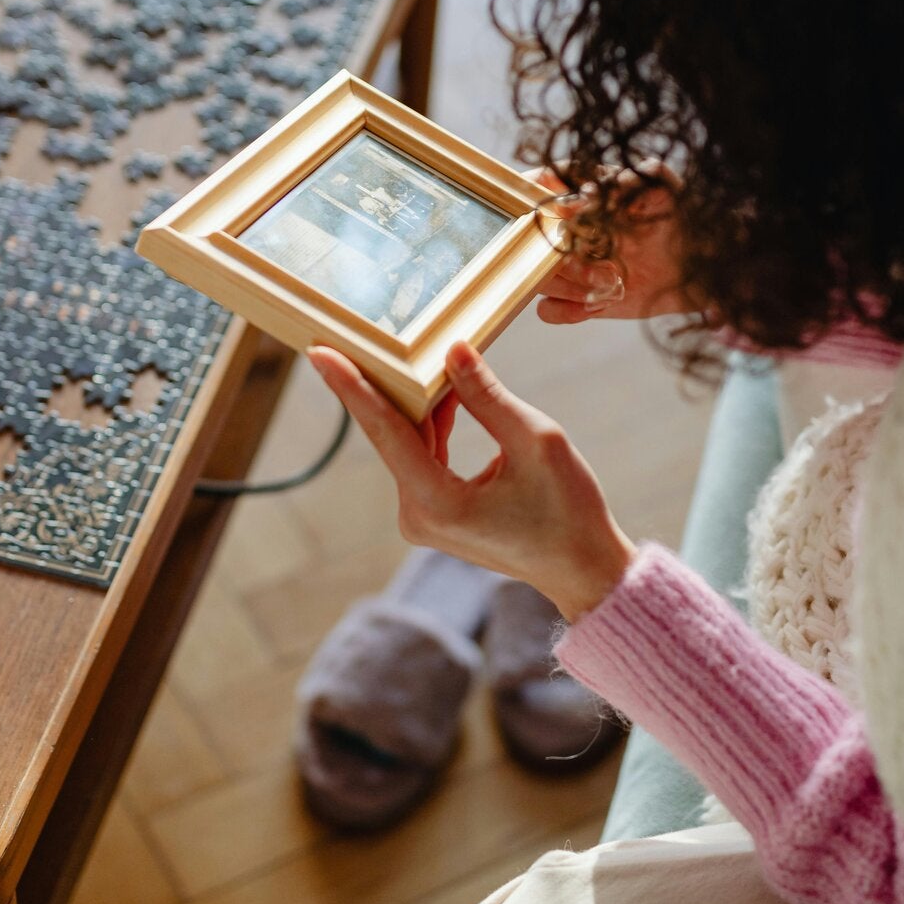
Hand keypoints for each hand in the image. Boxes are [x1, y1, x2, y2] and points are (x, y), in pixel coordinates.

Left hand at [309, 341, 635, 621]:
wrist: (582, 568)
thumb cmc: (568, 511)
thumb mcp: (537, 441)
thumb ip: (488, 396)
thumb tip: (452, 351)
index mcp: (438, 502)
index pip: (385, 431)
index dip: (352, 387)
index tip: (320, 354)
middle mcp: (419, 514)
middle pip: (390, 434)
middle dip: (379, 383)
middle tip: (352, 334)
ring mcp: (424, 517)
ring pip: (407, 443)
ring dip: (414, 401)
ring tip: (405, 353)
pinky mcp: (435, 513)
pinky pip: (423, 457)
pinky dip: (432, 424)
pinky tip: (444, 392)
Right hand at [528, 165, 690, 323]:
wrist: (693, 266)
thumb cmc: (678, 222)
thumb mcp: (670, 192)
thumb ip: (649, 175)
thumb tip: (612, 184)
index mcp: (584, 196)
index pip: (544, 183)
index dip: (537, 190)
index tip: (552, 206)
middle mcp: (567, 229)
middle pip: (534, 238)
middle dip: (558, 253)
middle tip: (597, 260)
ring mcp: (567, 265)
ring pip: (538, 275)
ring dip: (568, 283)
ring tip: (607, 285)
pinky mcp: (574, 296)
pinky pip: (547, 308)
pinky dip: (565, 311)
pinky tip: (596, 306)